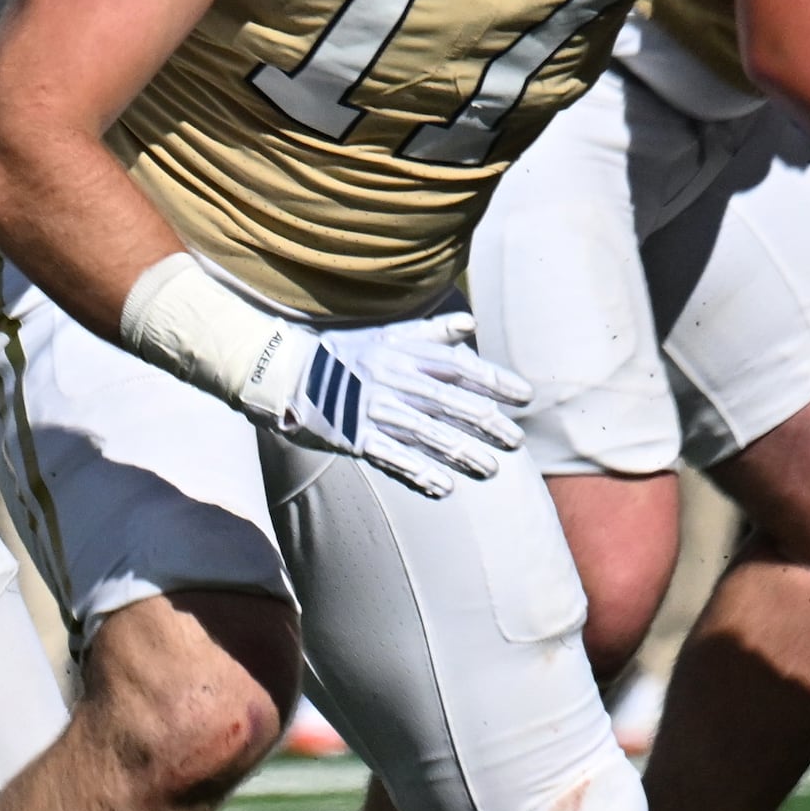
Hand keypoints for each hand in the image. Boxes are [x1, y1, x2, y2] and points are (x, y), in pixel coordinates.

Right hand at [251, 311, 528, 498]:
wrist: (286, 373)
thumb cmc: (343, 354)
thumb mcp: (386, 334)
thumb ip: (430, 332)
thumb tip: (470, 322)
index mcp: (403, 355)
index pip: (458, 366)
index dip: (493, 381)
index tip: (523, 396)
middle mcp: (393, 382)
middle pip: (449, 403)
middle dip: (486, 423)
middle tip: (515, 440)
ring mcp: (374, 411)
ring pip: (427, 433)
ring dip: (461, 452)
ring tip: (491, 469)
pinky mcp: (354, 436)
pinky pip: (391, 457)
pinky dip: (418, 472)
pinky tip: (443, 487)